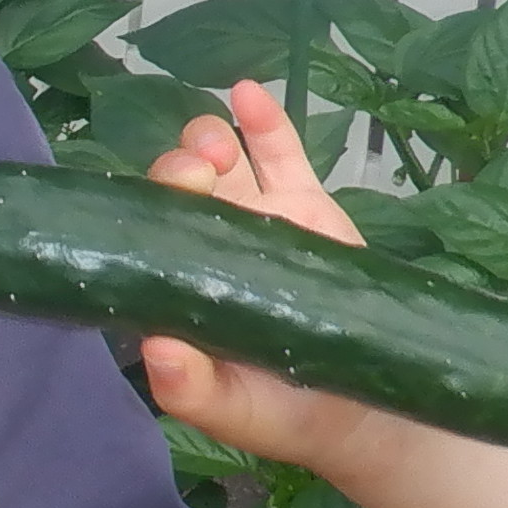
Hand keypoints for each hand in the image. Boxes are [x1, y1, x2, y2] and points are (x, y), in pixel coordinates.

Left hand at [138, 80, 386, 471]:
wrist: (360, 410)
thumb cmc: (279, 414)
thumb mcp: (234, 413)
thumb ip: (191, 389)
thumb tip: (154, 350)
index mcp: (178, 287)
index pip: (147, 233)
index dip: (150, 206)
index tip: (173, 196)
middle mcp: (206, 245)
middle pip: (176, 187)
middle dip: (179, 165)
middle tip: (202, 171)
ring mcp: (253, 219)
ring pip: (217, 160)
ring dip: (208, 138)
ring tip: (221, 146)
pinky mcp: (303, 207)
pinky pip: (277, 154)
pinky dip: (261, 120)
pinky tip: (249, 93)